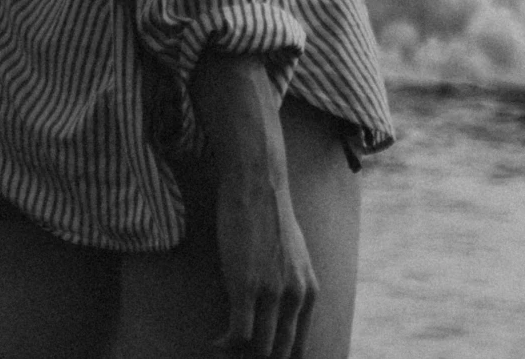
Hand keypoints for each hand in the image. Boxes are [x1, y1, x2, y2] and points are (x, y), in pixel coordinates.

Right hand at [211, 157, 316, 358]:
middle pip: (280, 352)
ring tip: (226, 351)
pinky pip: (237, 333)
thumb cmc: (270, 215)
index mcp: (309, 291)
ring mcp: (271, 293)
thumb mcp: (294, 256)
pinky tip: (215, 342)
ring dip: (240, 355)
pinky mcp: (245, 286)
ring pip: (260, 349)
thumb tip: (282, 311)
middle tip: (241, 357)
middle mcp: (296, 296)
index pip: (299, 347)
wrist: (257, 183)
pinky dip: (225, 344)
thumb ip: (293, 285)